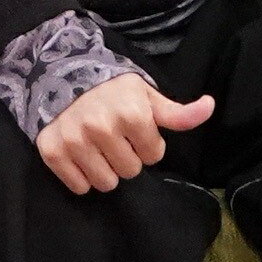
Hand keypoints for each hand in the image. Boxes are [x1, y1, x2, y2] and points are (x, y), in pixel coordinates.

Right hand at [35, 73, 215, 193]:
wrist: (61, 74)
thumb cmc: (112, 88)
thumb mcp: (147, 95)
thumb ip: (178, 112)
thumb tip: (209, 106)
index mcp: (131, 113)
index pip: (154, 156)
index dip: (147, 143)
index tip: (134, 129)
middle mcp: (101, 127)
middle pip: (130, 172)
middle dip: (126, 157)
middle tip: (115, 138)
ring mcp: (74, 140)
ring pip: (105, 183)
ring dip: (105, 169)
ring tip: (98, 147)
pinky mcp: (52, 151)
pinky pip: (78, 186)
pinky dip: (81, 176)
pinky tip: (81, 155)